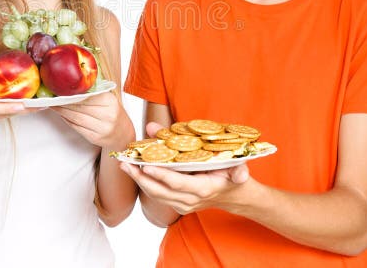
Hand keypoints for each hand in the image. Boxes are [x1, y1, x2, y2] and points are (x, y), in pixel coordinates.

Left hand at [52, 91, 134, 149]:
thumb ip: (94, 93)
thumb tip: (72, 86)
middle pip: (79, 107)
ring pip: (76, 117)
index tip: (60, 90)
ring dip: (62, 111)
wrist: (123, 134)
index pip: (86, 96)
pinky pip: (77, 127)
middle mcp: (108, 115)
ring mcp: (102, 128)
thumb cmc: (112, 113)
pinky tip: (61, 115)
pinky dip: (67, 120)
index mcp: (110, 102)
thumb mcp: (109, 100)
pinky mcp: (95, 138)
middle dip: (64, 102)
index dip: (71, 93)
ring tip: (54, 105)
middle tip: (53, 97)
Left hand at [120, 160, 250, 214]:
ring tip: (125, 164)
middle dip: (140, 177)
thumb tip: (241, 173)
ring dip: (138, 180)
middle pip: (160, 190)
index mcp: (204, 189)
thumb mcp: (239, 169)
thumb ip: (239, 171)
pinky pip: (157, 194)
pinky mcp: (177, 203)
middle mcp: (190, 200)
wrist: (234, 196)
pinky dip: (145, 182)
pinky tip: (135, 170)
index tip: (145, 165)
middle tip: (125, 163)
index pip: (177, 183)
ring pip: (155, 193)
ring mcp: (182, 204)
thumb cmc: (234, 177)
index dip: (161, 175)